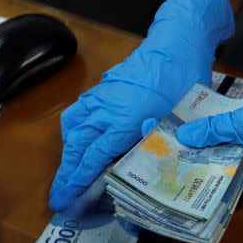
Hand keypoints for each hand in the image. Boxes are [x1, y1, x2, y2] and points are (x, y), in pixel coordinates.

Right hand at [48, 0, 233, 210]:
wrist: (178, 43)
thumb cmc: (184, 84)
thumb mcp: (178, 124)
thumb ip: (161, 152)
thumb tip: (150, 175)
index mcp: (121, 122)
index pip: (92, 159)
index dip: (77, 182)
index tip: (64, 200)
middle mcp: (104, 110)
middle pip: (76, 146)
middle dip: (66, 173)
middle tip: (58, 196)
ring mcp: (101, 96)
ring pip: (74, 128)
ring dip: (70, 152)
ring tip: (70, 172)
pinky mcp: (104, 88)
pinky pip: (80, 113)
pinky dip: (76, 130)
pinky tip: (81, 139)